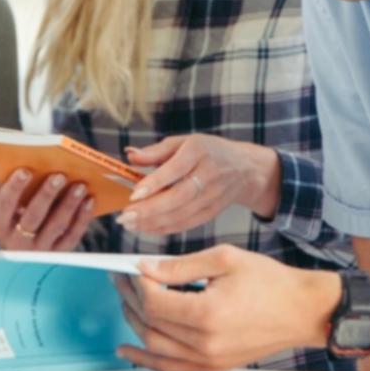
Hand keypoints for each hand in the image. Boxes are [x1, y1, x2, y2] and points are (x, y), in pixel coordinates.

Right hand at [0, 170, 92, 251]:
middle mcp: (16, 242)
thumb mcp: (11, 211)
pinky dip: (82, 217)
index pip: (5, 205)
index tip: (25, 170)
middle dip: (46, 195)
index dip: (14, 187)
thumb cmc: (18, 220)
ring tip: (80, 185)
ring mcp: (39, 252)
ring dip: (69, 204)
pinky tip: (89, 200)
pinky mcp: (59, 254)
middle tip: (59, 176)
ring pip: (56, 226)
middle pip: (33, 216)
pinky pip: (72, 235)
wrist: (24, 255)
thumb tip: (42, 165)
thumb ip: (20, 193)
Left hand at [113, 244, 339, 370]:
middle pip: (151, 324)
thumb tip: (145, 268)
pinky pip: (171, 370)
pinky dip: (147, 361)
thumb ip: (180, 266)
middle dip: (131, 299)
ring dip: (134, 325)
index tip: (133, 268)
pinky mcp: (214, 368)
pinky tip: (130, 350)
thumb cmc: (270, 282)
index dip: (137, 284)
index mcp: (208, 314)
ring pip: (155, 349)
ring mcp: (210, 360)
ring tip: (126, 303)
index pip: (155, 302)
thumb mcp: (224, 259)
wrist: (302, 310)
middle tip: (122, 280)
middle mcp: (206, 343)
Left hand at [119, 134, 279, 234]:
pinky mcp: (212, 212)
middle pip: (178, 197)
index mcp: (198, 151)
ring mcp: (212, 196)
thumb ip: (156, 151)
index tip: (133, 194)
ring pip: (182, 214)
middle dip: (150, 210)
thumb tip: (130, 156)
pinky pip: (187, 224)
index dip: (154, 183)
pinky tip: (147, 228)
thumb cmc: (208, 151)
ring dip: (153, 222)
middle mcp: (208, 174)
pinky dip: (165, 228)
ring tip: (130, 224)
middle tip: (125, 216)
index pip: (175, 169)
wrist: (244, 169)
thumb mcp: (183, 142)